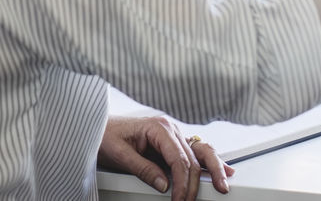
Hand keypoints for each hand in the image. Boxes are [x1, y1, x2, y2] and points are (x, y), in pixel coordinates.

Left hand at [98, 115, 233, 198]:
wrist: (97, 126)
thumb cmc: (105, 136)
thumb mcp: (119, 154)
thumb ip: (142, 169)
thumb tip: (164, 185)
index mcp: (159, 127)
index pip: (179, 159)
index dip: (182, 183)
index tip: (179, 200)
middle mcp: (169, 128)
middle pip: (193, 157)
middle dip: (195, 182)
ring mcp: (173, 134)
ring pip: (200, 151)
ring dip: (213, 168)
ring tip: (223, 183)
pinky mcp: (171, 142)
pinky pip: (194, 152)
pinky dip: (207, 162)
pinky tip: (221, 169)